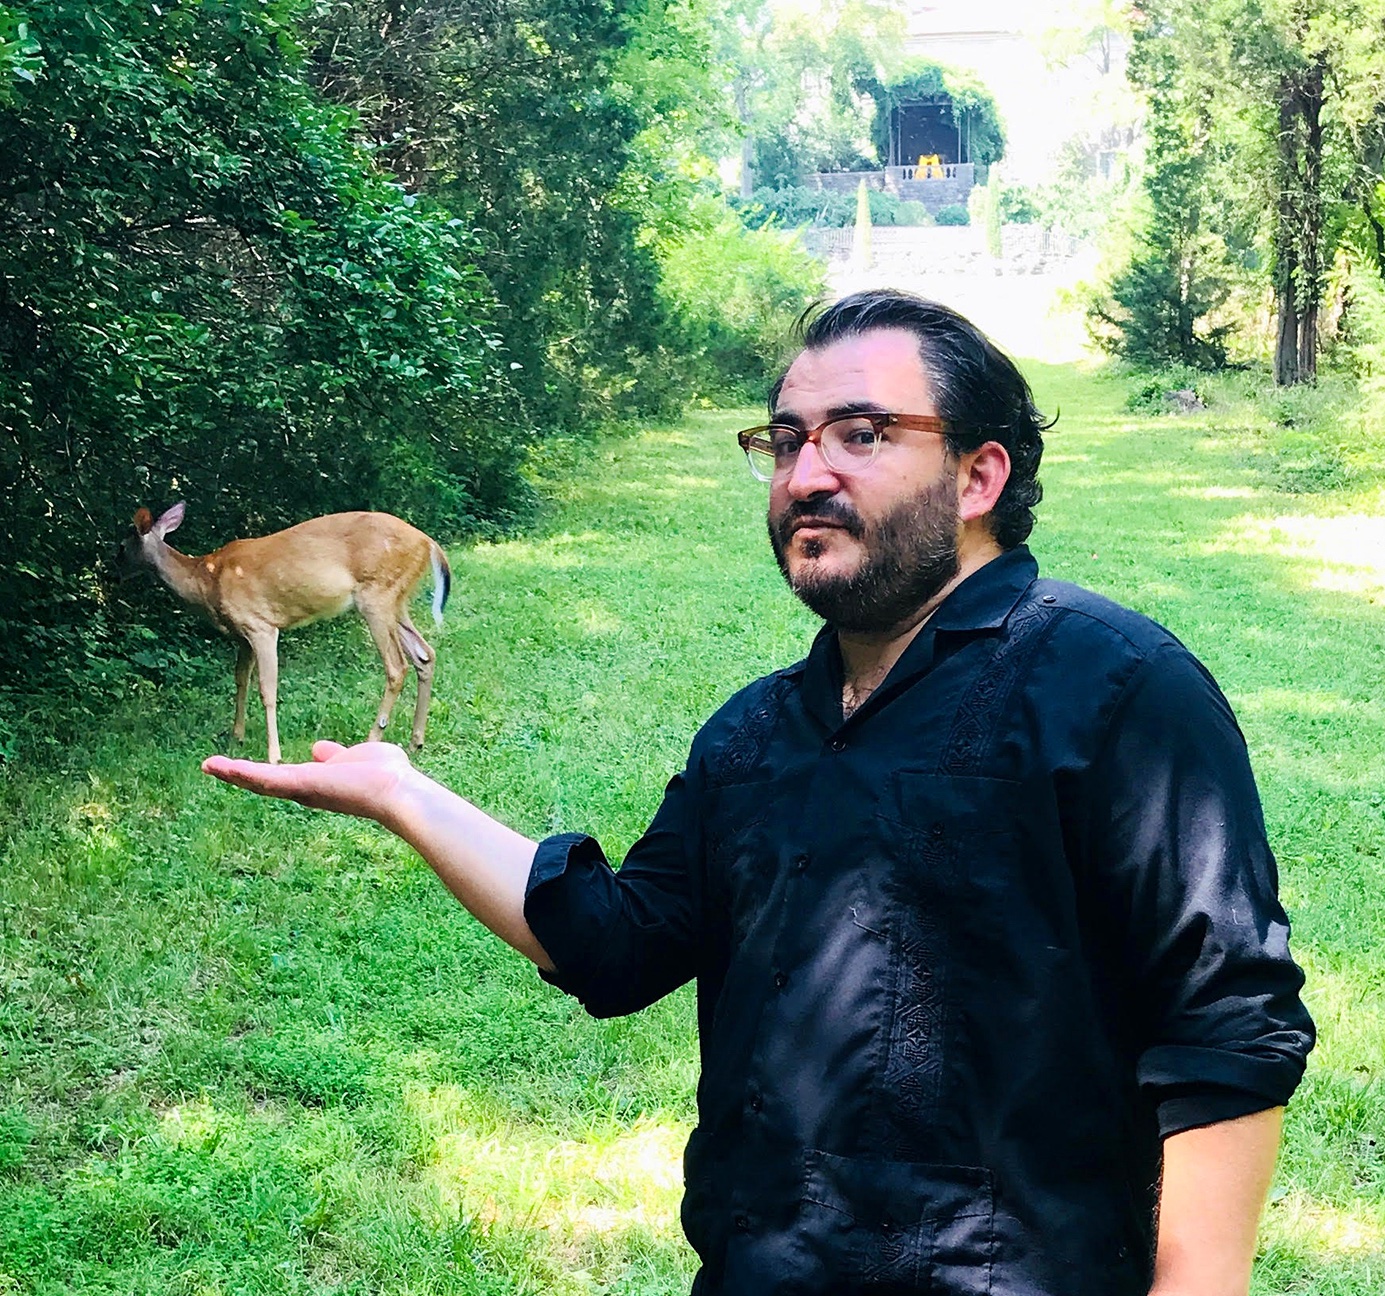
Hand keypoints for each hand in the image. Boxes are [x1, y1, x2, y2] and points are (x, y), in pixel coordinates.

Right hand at [202, 740, 419, 822]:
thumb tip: (318, 749)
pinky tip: (221, 766)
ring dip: (232, 773)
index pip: (280, 776)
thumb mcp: (352, 758)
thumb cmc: (383, 775)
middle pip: (263, 782)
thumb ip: (334, 756)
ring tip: (208, 765)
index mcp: (316, 782)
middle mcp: (304, 790)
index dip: (257, 773)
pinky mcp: (300, 784)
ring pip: (259, 781)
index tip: (236, 767)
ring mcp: (301, 789)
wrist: (396, 789)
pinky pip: (266, 778)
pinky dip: (242, 773)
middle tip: (210, 766)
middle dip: (237, 775)